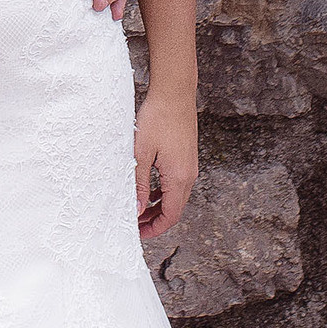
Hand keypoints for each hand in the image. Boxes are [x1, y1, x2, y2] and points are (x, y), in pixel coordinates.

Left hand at [135, 84, 196, 236]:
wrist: (175, 93)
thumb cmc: (156, 119)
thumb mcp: (141, 153)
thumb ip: (140, 184)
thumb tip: (138, 210)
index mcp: (178, 177)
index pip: (170, 215)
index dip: (156, 228)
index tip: (140, 234)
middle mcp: (189, 175)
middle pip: (175, 209)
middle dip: (156, 220)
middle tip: (136, 225)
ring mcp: (190, 166)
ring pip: (177, 197)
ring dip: (160, 207)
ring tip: (140, 210)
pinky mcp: (188, 157)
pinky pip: (178, 184)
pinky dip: (165, 193)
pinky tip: (151, 191)